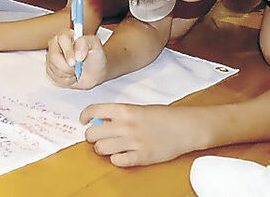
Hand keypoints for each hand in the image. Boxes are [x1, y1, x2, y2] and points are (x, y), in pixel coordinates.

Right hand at [46, 29, 107, 88]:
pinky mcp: (50, 69)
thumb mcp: (96, 46)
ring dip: (68, 74)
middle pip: (53, 56)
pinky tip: (71, 76)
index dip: (68, 51)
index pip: (62, 39)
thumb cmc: (95, 57)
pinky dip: (65, 80)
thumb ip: (86, 42)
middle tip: (76, 69)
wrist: (96, 72)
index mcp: (66, 35)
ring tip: (76, 71)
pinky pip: (53, 78)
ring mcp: (51, 57)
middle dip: (67, 67)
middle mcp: (56, 44)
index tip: (76, 61)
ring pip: (54, 69)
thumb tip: (77, 53)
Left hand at [81, 103, 204, 166]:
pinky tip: (121, 154)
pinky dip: (115, 159)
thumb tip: (99, 121)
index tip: (84, 120)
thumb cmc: (162, 117)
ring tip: (108, 146)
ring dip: (101, 149)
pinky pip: (117, 161)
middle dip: (91, 136)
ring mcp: (133, 142)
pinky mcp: (142, 156)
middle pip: (92, 134)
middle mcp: (126, 125)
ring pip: (101, 149)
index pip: (93, 110)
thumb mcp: (136, 109)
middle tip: (96, 137)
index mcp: (124, 110)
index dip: (84, 116)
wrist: (185, 127)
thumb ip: (117, 114)